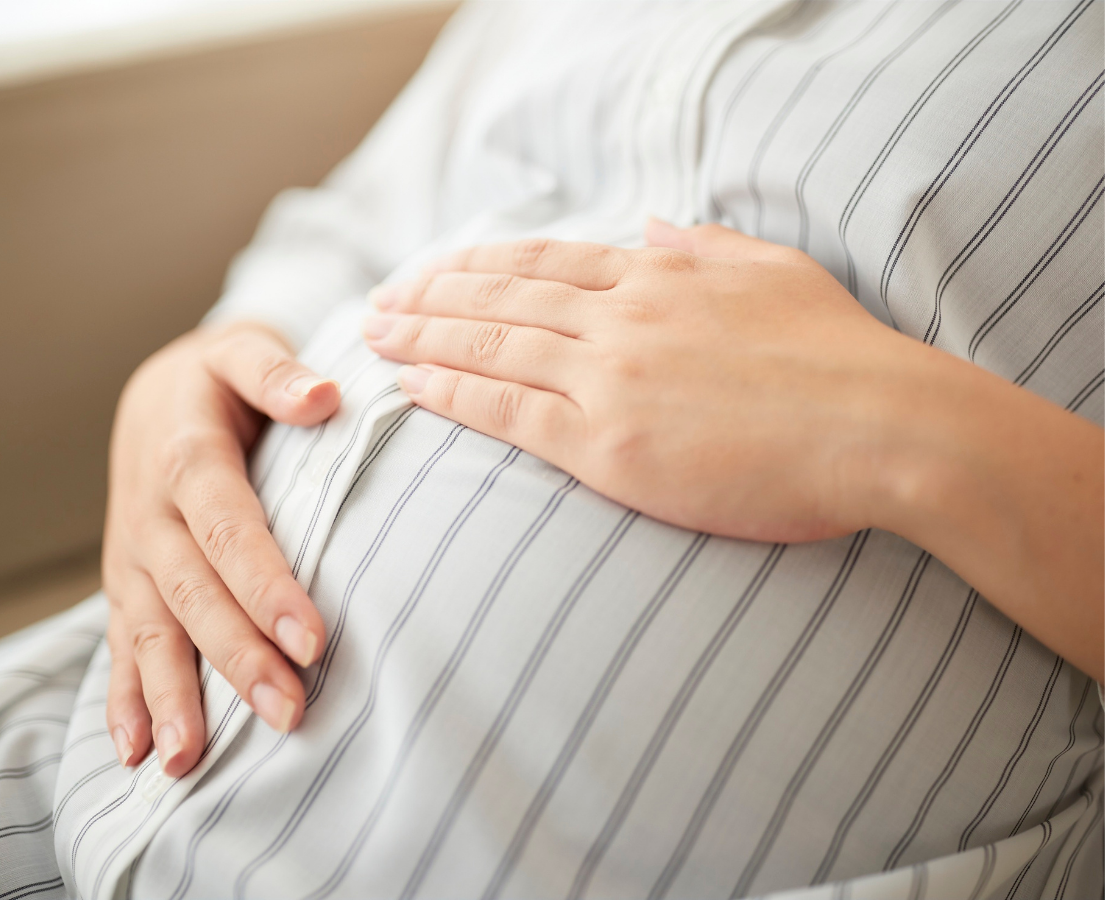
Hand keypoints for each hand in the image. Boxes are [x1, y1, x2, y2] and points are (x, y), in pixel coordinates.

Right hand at [104, 321, 338, 775]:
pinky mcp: (127, 581)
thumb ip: (277, 371)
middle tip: (286, 712)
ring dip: (171, 695)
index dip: (265, 584)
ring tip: (189, 759)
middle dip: (236, 657)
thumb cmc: (218, 377)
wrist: (158, 390)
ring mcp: (131, 554)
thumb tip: (324, 397)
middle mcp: (151, 515)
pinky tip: (137, 749)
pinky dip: (124, 696)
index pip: (229, 529)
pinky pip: (118, 642)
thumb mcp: (242, 350)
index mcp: (186, 458)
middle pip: (192, 593)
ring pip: (148, 630)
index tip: (310, 639)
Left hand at [362, 221, 1103, 678]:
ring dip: (424, 339)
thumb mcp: (774, 271)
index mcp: (658, 277)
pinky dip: (452, 394)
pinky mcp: (607, 445)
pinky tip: (410, 387)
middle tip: (379, 301)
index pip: (544, 264)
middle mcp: (621, 318)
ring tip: (376, 336)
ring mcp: (609, 379)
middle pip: (501, 299)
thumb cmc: (843, 355)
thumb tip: (651, 225)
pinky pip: (507, 411)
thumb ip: (702, 247)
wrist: (883, 426)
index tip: (436, 270)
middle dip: (431, 297)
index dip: (479, 264)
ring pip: (491, 348)